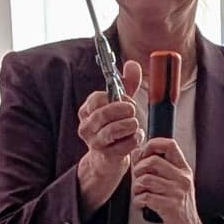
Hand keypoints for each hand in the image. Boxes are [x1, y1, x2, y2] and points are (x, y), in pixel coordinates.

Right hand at [76, 59, 144, 213]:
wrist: (109, 160)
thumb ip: (127, 85)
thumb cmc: (115, 127)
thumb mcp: (120, 104)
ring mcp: (94, 143)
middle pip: (103, 114)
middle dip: (123, 110)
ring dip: (129, 125)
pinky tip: (137, 137)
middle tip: (134, 110)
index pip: (96, 98)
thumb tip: (132, 64)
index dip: (115, 98)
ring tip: (135, 124)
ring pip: (112, 131)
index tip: (127, 100)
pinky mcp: (106, 157)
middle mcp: (86, 127)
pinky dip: (134, 140)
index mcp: (86, 111)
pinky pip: (123, 146)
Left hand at [133, 138, 217, 223]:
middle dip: (138, 169)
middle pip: (153, 161)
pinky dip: (138, 201)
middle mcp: (183, 179)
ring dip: (136, 188)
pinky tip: (142, 204)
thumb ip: (159, 168)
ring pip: (146, 179)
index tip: (143, 154)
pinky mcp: (170, 207)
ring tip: (140, 194)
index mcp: (184, 170)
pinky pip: (145, 197)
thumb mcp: (174, 184)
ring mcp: (177, 193)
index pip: (170, 144)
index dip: (152, 145)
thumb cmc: (178, 208)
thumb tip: (138, 153)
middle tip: (138, 179)